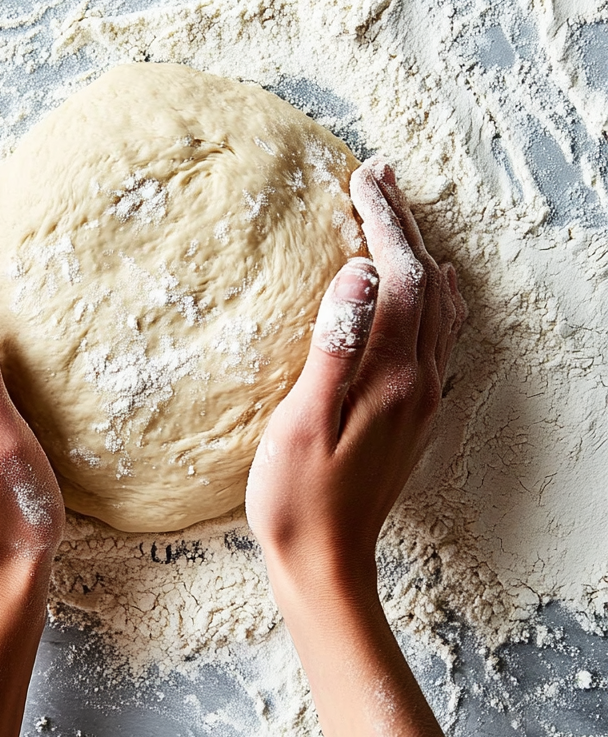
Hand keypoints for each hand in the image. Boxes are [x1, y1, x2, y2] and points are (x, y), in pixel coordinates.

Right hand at [246, 158, 464, 593]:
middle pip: (424, 280)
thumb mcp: (302, 421)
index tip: (360, 177)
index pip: (397, 275)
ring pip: (437, 303)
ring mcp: (421, 396)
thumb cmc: (298, 497)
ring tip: (395, 210)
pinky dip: (433, 293)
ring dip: (418, 250)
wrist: (326, 562)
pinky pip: (438, 333)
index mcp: (391, 374)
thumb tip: (357, 273)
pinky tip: (429, 285)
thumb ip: (335, 344)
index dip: (381, 221)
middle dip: (401, 222)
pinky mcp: (414, 411)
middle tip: (377, 174)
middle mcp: (418, 379)